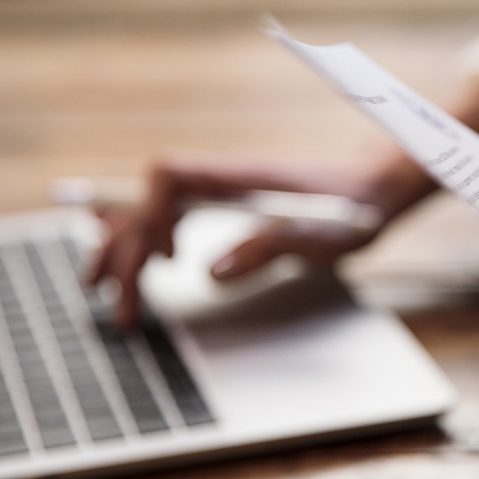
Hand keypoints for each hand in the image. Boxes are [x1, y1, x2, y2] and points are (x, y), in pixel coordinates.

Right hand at [91, 152, 431, 327]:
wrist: (378, 185)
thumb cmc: (354, 206)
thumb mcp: (321, 235)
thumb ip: (268, 248)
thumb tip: (209, 273)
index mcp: (238, 175)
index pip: (167, 175)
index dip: (151, 215)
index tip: (162, 263)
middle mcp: (221, 176)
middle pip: (149, 198)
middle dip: (125, 248)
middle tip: (116, 303)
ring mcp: (221, 188)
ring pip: (153, 206)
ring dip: (124, 244)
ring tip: (99, 287)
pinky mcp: (228, 203)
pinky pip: (173, 212)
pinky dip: (148, 237)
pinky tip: (144, 262)